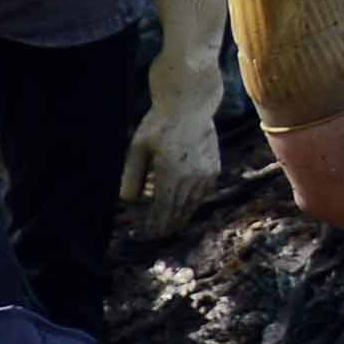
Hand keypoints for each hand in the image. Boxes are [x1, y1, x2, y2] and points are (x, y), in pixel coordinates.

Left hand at [120, 76, 226, 235]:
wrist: (190, 105)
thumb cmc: (158, 125)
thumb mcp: (137, 147)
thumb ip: (132, 176)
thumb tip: (128, 200)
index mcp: (171, 172)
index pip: (163, 208)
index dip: (155, 224)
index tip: (147, 235)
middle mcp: (192, 176)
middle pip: (178, 210)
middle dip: (167, 226)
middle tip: (157, 238)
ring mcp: (206, 173)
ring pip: (192, 204)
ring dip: (181, 218)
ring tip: (169, 228)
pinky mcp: (214, 169)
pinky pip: (203, 194)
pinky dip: (193, 204)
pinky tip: (184, 209)